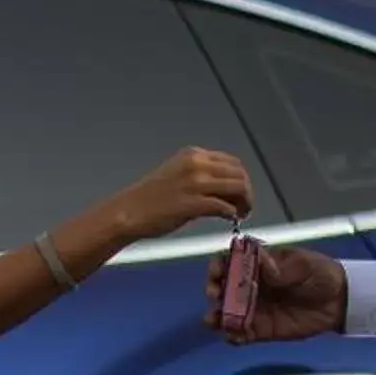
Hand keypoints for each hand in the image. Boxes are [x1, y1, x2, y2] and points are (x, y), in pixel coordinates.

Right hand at [115, 149, 252, 242]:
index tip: (240, 192)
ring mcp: (195, 184)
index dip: (242, 178)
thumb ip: (200, 174)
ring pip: (237, 188)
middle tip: (244, 206)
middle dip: (247, 191)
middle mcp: (196, 164)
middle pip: (239, 174)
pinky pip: (225, 207)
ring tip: (240, 213)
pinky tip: (229, 219)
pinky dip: (232, 213)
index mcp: (193, 155)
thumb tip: (224, 186)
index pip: (232, 162)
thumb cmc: (149, 198)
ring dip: (244, 202)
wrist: (128, 212)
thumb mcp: (176, 174)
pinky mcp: (193, 204)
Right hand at [202, 242, 346, 342]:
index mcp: (257, 265)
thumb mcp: (303, 263)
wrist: (340, 301)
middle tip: (216, 294)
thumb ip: (280, 266)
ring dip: (216, 316)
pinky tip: (235, 336)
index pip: (229, 262)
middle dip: (213, 291)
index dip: (218, 266)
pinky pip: (240, 334)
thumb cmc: (320, 274)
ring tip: (215, 320)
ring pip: (225, 313)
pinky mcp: (261, 329)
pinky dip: (233, 336)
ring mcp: (253, 309)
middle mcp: (249, 287)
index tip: (217, 271)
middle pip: (221, 288)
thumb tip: (261, 263)